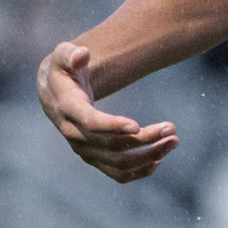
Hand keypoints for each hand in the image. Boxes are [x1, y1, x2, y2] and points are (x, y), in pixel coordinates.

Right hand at [37, 41, 177, 182]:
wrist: (54, 94)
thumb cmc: (64, 71)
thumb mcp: (62, 55)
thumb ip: (71, 54)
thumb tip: (83, 53)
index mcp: (68, 109)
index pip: (90, 123)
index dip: (112, 125)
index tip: (137, 125)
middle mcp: (74, 135)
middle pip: (112, 145)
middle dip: (145, 139)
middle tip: (172, 129)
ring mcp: (84, 150)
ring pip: (119, 163)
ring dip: (148, 156)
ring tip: (173, 142)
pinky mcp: (94, 159)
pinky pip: (117, 173)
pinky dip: (139, 171)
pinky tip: (159, 159)